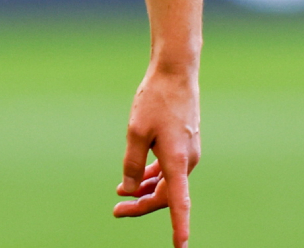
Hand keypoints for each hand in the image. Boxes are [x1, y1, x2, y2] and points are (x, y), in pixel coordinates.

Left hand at [116, 62, 199, 246]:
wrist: (175, 73)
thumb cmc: (156, 99)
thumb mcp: (135, 132)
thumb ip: (131, 164)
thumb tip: (129, 190)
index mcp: (177, 161)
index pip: (179, 203)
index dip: (180, 228)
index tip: (180, 247)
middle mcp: (187, 160)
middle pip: (166, 195)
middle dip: (142, 205)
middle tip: (116, 212)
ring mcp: (187, 152)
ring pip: (166, 182)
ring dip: (146, 191)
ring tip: (120, 196)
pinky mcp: (184, 144)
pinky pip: (169, 169)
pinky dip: (153, 176)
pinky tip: (137, 178)